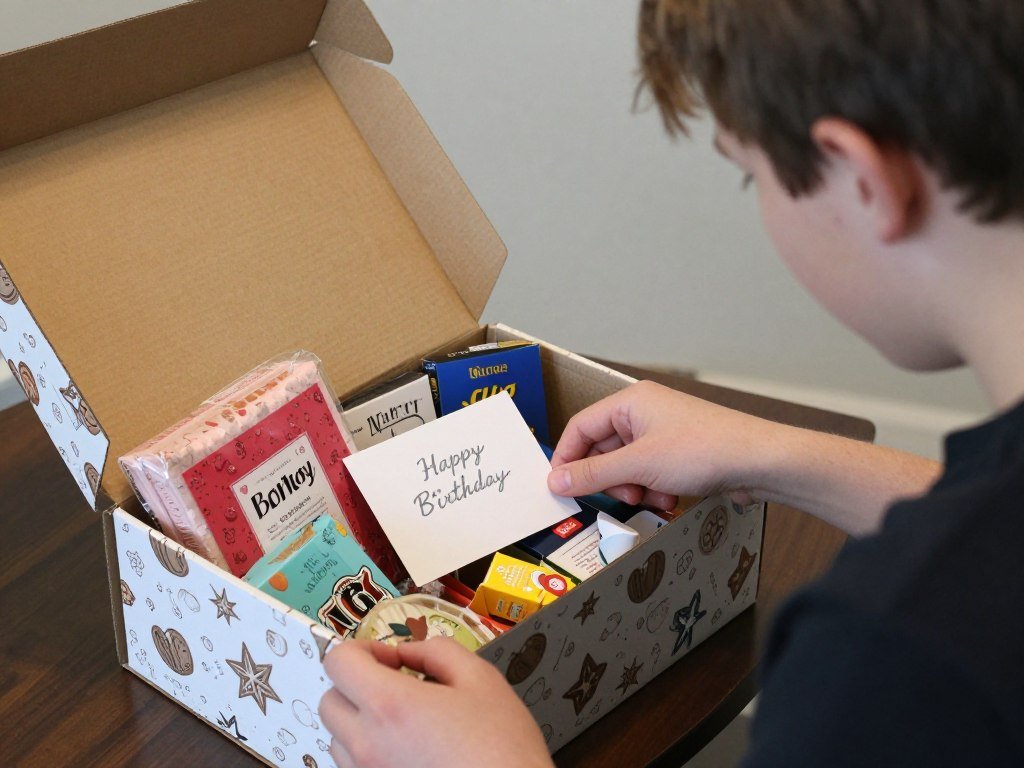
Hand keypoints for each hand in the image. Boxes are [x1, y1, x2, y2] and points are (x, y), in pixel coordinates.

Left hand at [319, 638, 552, 767]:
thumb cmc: (501, 749)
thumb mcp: (481, 679)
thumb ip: (438, 651)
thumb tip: (410, 651)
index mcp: (390, 705)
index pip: (338, 662)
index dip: (361, 649)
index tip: (390, 658)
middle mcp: (367, 744)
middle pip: (329, 700)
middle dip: (357, 683)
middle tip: (395, 684)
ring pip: (337, 737)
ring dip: (360, 719)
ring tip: (403, 720)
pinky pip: (353, 766)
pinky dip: (368, 750)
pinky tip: (405, 748)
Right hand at [547, 380, 774, 508]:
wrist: (758, 462)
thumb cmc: (703, 450)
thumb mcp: (639, 465)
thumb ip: (593, 473)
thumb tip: (555, 479)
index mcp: (630, 402)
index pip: (581, 427)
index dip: (567, 458)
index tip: (559, 486)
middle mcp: (644, 413)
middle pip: (603, 449)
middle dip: (610, 479)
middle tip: (621, 497)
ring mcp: (662, 433)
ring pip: (626, 466)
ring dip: (633, 488)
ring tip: (652, 497)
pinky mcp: (678, 453)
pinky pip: (648, 473)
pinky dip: (653, 489)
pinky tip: (670, 497)